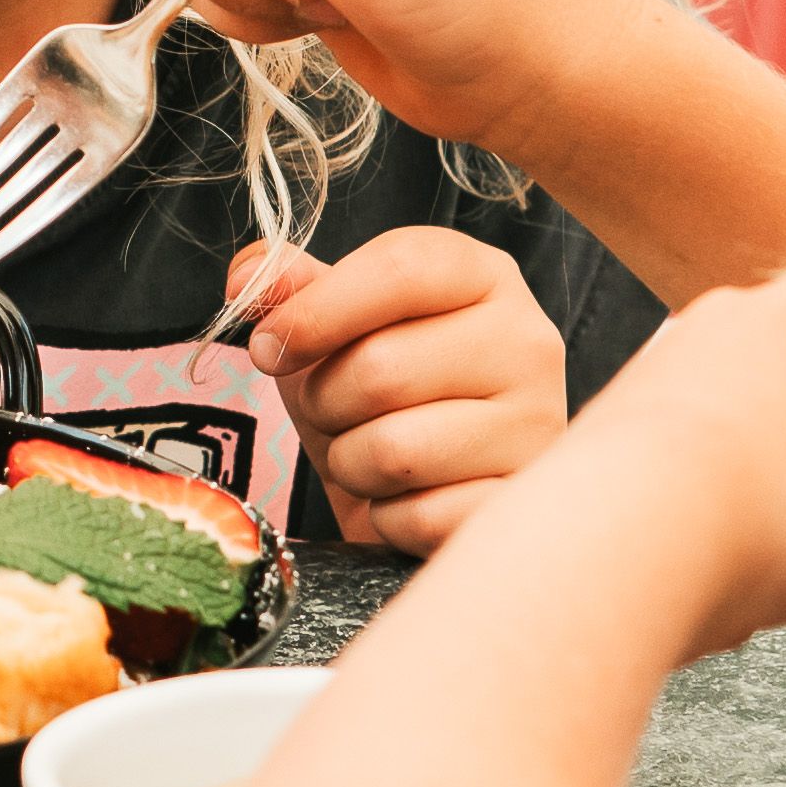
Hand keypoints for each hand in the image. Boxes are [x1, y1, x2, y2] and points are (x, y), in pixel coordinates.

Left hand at [232, 229, 566, 555]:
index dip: (315, 310)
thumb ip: (293, 290)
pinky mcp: (521, 504)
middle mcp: (528, 342)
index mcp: (483, 277)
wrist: (433, 486)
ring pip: (394, 451)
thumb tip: (248, 274)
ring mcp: (537, 426)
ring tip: (370, 455)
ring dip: (352, 465)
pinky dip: (386, 518)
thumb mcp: (333, 329)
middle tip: (333, 412)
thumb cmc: (382, 394)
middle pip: (383, 369)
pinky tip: (406, 499)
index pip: (400, 268)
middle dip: (326, 403)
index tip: (267, 346)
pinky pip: (416, 517)